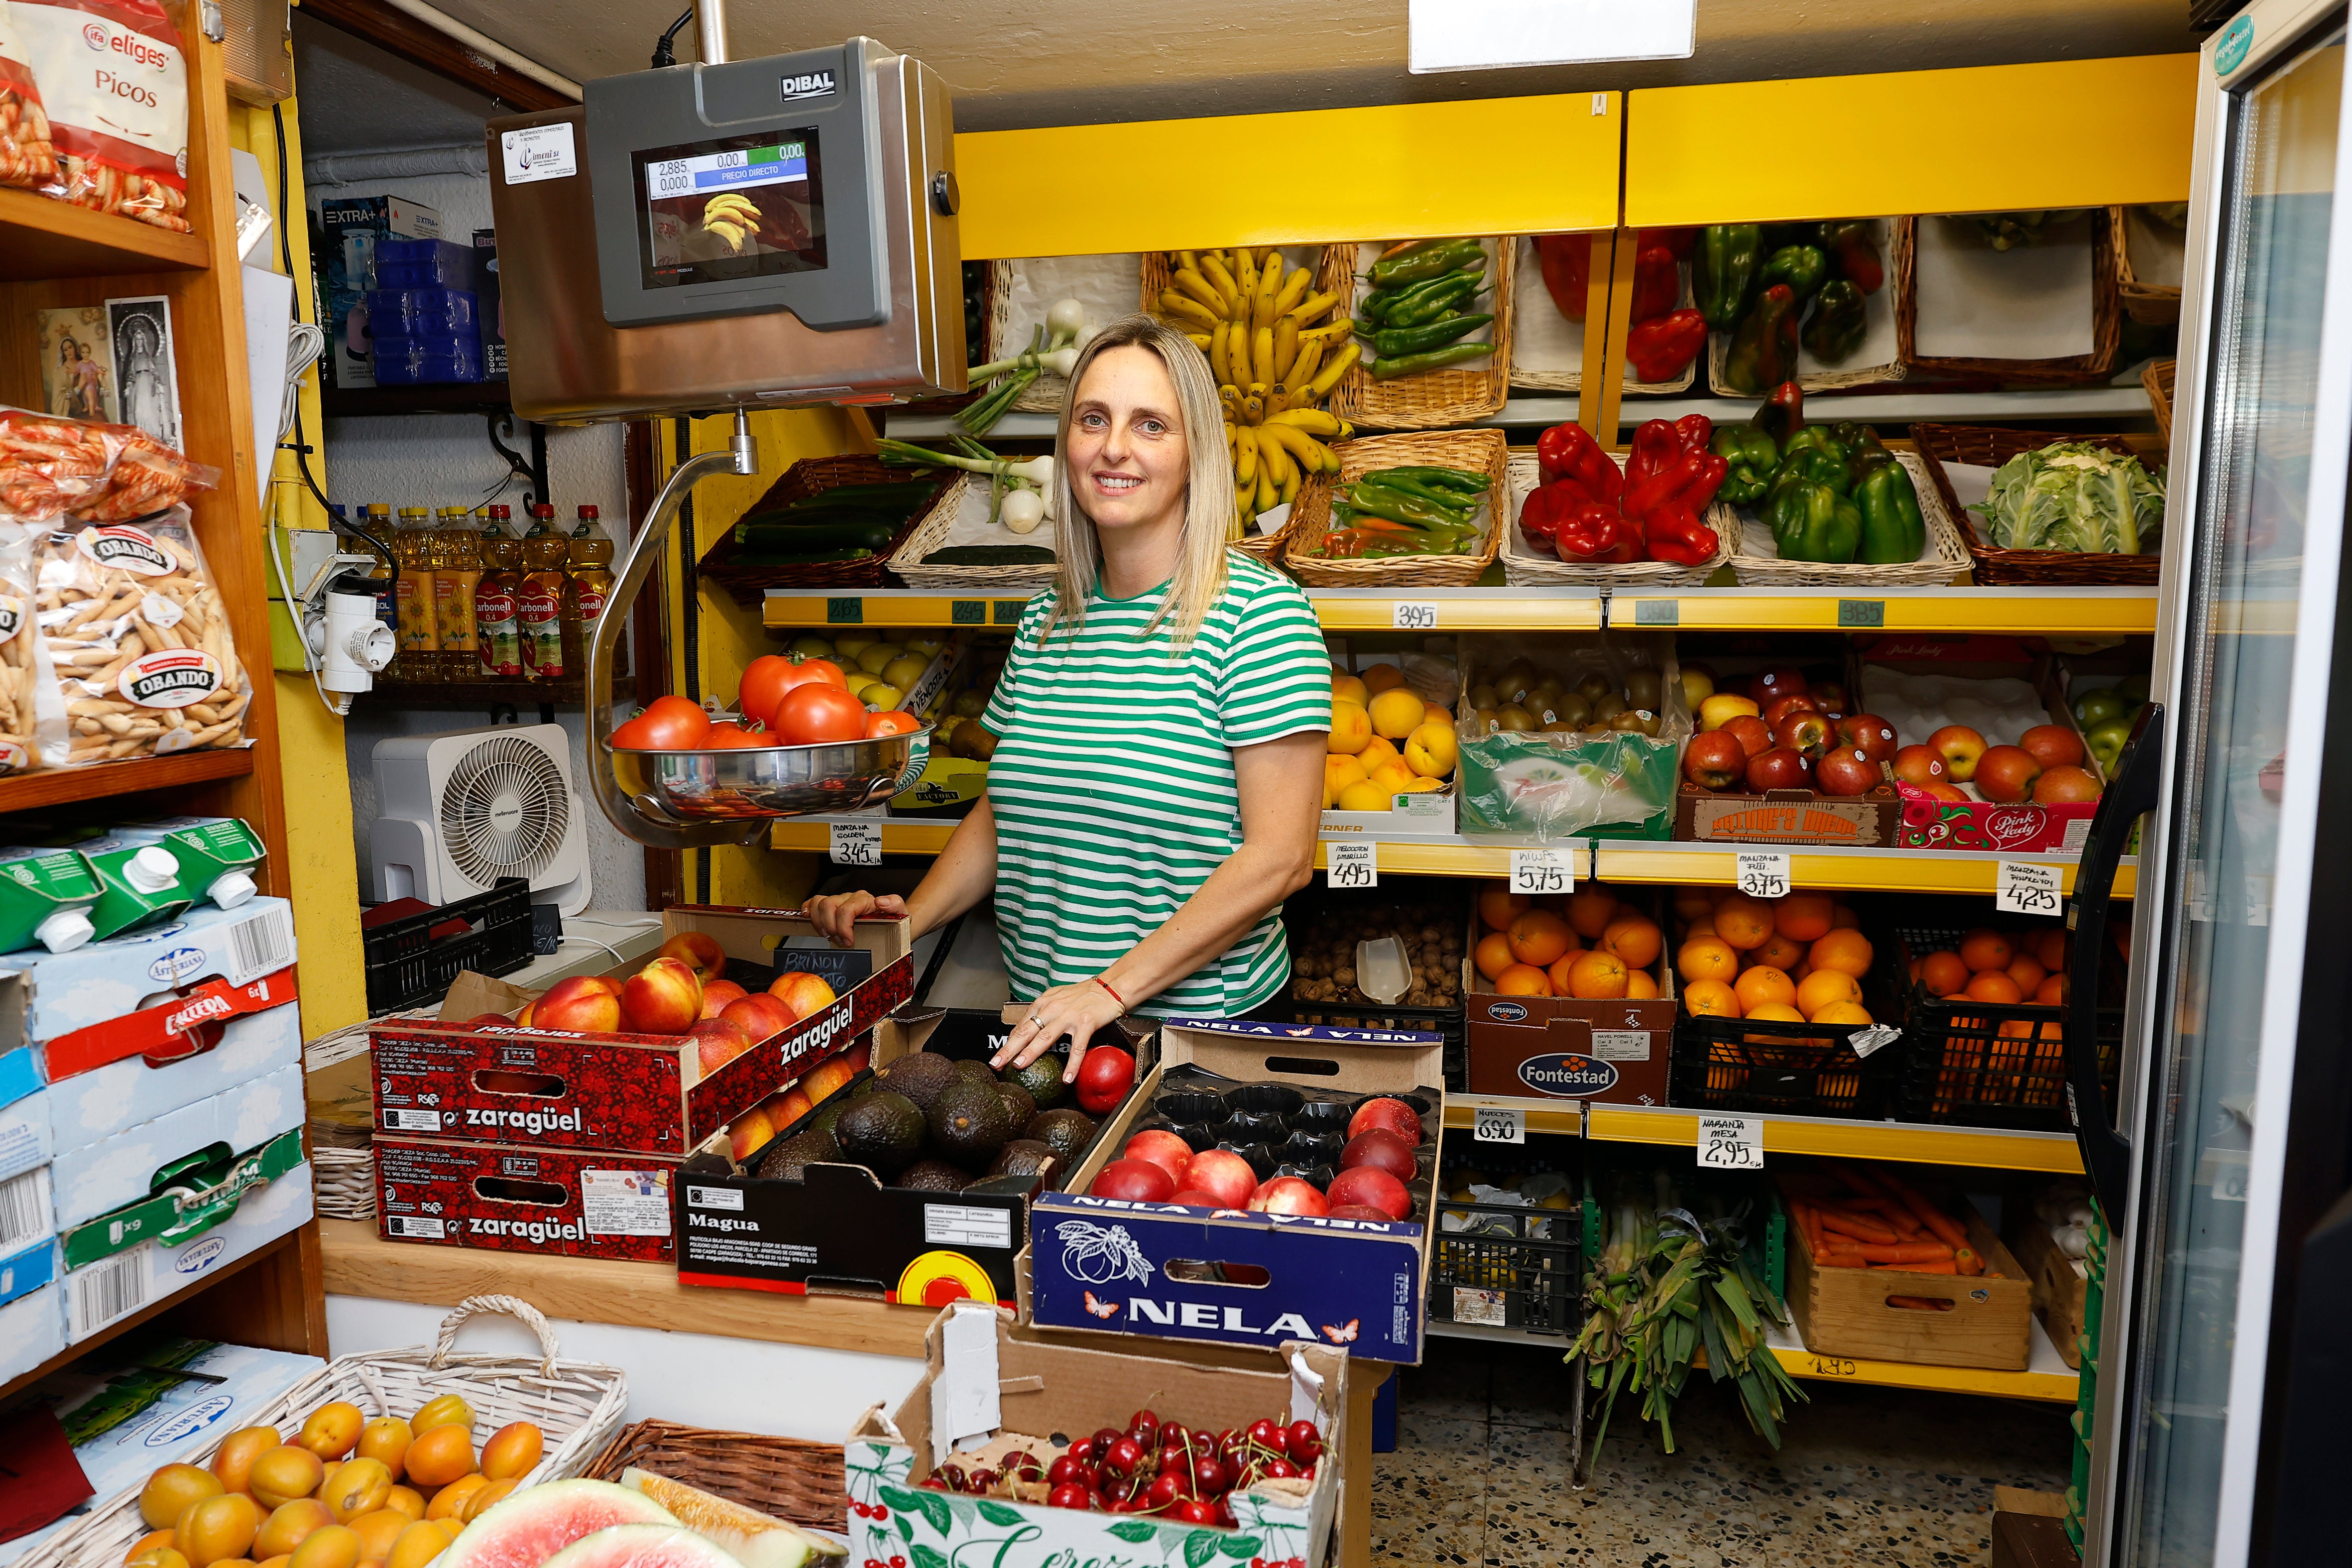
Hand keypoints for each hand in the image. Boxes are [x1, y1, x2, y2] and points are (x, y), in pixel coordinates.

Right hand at [802, 890, 904, 946]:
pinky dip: (808, 910)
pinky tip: (809, 920)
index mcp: (864, 899)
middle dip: (831, 926)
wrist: (893, 922)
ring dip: (819, 921)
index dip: (843, 927)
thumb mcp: (902, 913)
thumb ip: (895, 904)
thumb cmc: (895, 920)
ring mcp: (839, 900)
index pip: (846, 908)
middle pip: (828, 904)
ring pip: (818, 902)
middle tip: (839, 940)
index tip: (848, 942)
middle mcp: (849, 897)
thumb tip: (881, 901)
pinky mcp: (831, 906)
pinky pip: (813, 902)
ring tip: (828, 934)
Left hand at [992, 979, 1124, 1076]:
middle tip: (996, 1062)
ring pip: (1045, 1037)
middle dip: (1009, 1048)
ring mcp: (1069, 1016)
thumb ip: (1042, 1012)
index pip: (1021, 1025)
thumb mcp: (1057, 998)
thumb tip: (1027, 1030)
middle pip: (1026, 1031)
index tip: (998, 1055)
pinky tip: (1067, 1078)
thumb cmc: (1083, 995)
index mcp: (1044, 1003)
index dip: (1009, 1041)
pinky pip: (1077, 1048)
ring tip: (1019, 1065)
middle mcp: (1053, 1008)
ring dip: (1030, 1052)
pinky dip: (1072, 1065)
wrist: (1109, 988)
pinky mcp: (1086, 1023)